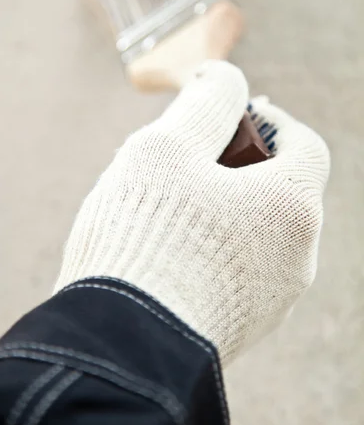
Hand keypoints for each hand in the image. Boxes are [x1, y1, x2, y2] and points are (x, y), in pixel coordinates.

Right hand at [54, 61, 329, 363]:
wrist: (121, 348)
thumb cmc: (147, 236)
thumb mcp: (169, 145)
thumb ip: (206, 101)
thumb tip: (225, 76)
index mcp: (291, 207)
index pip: (303, 145)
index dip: (270, 121)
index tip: (234, 113)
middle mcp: (296, 257)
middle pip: (280, 189)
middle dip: (237, 162)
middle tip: (188, 156)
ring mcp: (272, 299)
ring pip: (257, 231)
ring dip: (223, 205)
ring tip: (169, 202)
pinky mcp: (242, 328)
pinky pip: (238, 269)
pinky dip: (214, 245)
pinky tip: (168, 247)